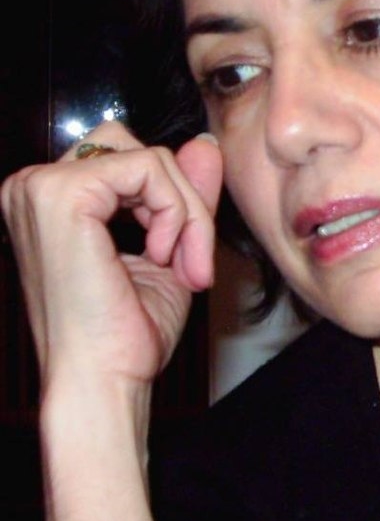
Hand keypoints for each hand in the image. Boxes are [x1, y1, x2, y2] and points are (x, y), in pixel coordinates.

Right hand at [1, 122, 222, 392]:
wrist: (103, 379)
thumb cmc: (127, 331)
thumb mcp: (170, 246)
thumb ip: (184, 193)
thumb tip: (204, 142)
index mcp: (52, 198)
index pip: (131, 160)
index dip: (175, 202)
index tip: (190, 260)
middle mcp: (34, 186)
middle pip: (140, 150)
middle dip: (183, 202)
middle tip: (192, 262)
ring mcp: (41, 186)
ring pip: (150, 158)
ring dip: (185, 212)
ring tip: (181, 264)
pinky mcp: (61, 193)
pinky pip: (149, 167)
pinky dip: (176, 210)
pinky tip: (162, 255)